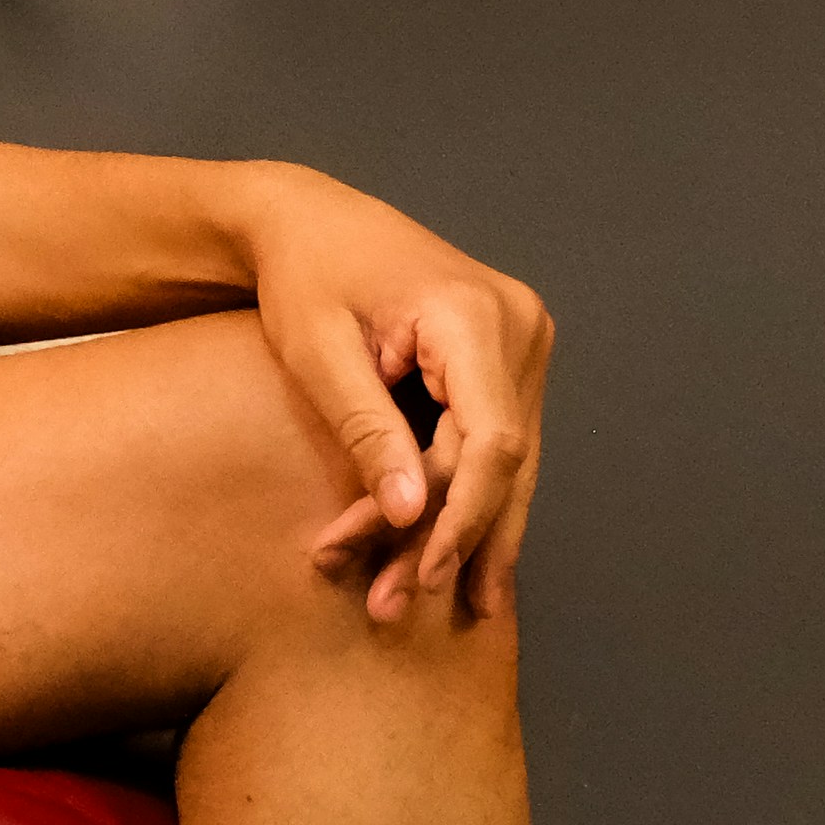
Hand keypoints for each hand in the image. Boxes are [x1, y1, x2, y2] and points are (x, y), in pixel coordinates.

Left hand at [233, 174, 553, 627]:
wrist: (307, 220)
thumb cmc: (302, 276)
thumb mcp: (319, 354)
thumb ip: (367, 431)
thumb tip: (410, 515)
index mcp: (474, 314)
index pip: (491, 441)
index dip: (458, 517)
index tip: (415, 574)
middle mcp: (519, 324)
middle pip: (506, 460)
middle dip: (452, 539)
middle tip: (396, 603)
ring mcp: (522, 340)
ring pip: (510, 462)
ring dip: (464, 533)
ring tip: (430, 604)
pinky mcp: (508, 359)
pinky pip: (497, 443)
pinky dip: (468, 498)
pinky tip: (454, 562)